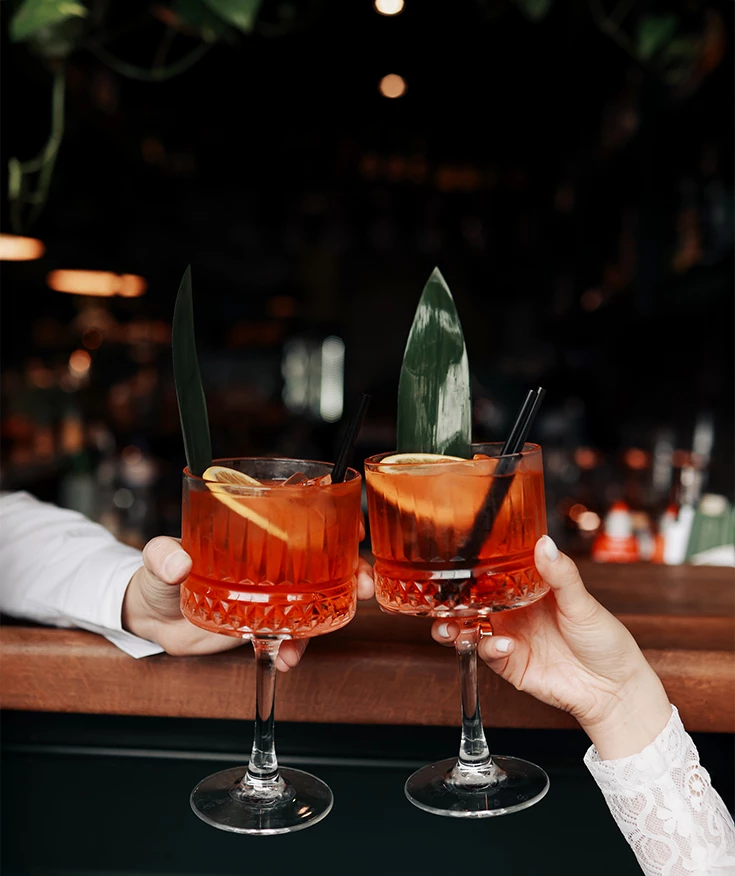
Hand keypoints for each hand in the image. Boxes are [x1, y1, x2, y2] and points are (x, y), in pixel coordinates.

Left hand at [123, 528, 374, 668]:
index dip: (336, 520)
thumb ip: (163, 555)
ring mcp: (272, 592)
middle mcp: (271, 560)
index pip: (303, 517)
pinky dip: (295, 647)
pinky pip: (291, 634)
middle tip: (364, 585)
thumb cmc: (159, 572)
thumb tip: (178, 563)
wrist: (152, 618)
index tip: (355, 529)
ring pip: (316, 598)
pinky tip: (288, 659)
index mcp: (253, 530)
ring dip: (332, 613)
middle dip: (352, 570)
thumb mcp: (157, 557)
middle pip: (324, 559)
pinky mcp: (265, 622)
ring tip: (326, 630)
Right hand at [431, 536, 671, 758]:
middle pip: (470, 603)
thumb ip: (560, 575)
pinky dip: (488, 648)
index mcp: (526, 591)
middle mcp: (513, 613)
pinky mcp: (511, 665)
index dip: (470, 570)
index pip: (490, 575)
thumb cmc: (605, 640)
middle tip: (439, 600)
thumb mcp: (583, 602)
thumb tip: (544, 543)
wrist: (615, 688)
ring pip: (469, 630)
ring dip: (455, 627)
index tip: (453, 562)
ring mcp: (509, 639)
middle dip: (449, 602)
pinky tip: (503, 644)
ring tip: (452, 627)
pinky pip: (488, 654)